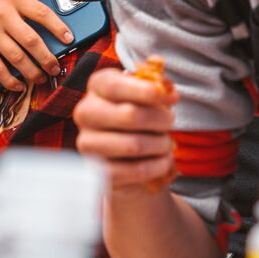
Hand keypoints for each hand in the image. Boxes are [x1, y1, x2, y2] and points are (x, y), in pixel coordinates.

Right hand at [0, 0, 70, 91]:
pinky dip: (10, 80)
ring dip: (32, 72)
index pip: (41, 12)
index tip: (69, 39)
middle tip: (56, 68)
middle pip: (32, 40)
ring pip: (17, 57)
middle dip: (48, 58)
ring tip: (40, 78)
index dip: (58, 27)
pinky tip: (18, 85)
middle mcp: (2, 14)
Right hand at [74, 66, 177, 191]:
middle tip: (170, 123)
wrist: (128, 148)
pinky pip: (135, 170)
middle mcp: (86, 112)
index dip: (146, 91)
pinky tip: (163, 161)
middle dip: (161, 120)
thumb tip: (169, 94)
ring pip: (134, 145)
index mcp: (97, 86)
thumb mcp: (148, 94)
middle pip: (130, 115)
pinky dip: (157, 166)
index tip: (172, 98)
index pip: (115, 86)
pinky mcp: (98, 171)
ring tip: (166, 144)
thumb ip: (159, 88)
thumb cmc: (140, 114)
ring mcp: (88, 143)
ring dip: (160, 145)